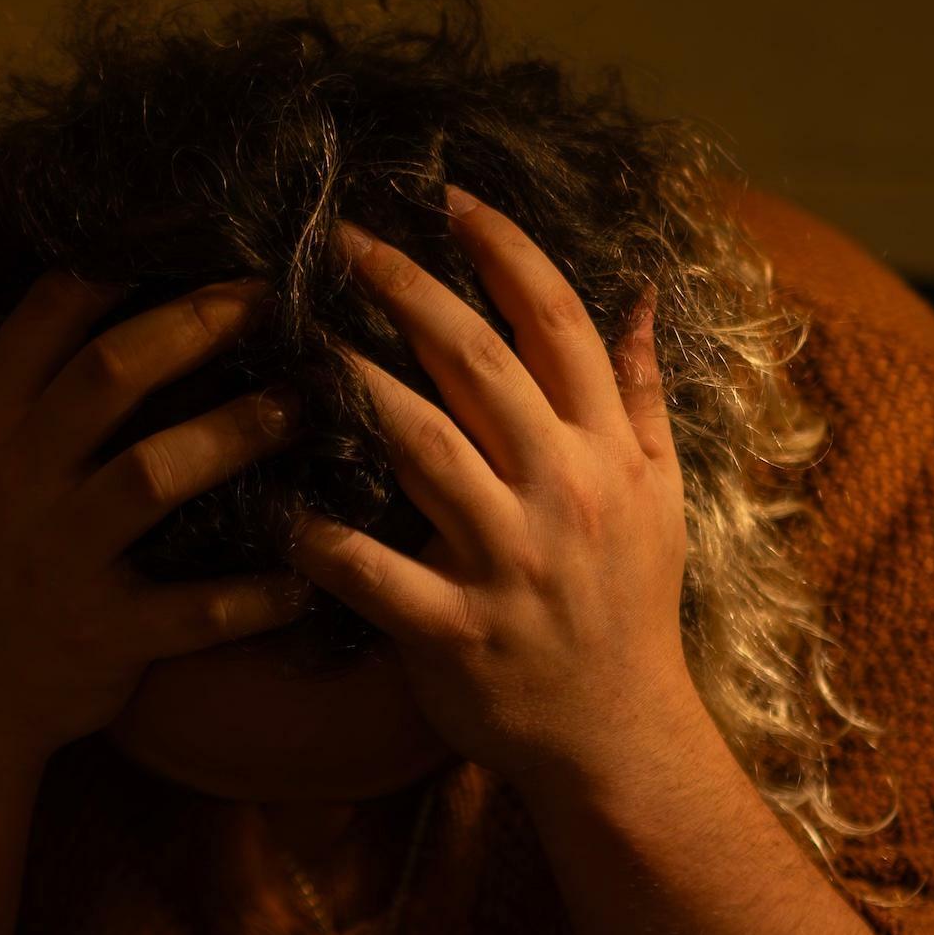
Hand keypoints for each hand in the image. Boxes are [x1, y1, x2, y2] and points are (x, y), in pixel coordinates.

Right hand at [0, 265, 312, 768]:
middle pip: (107, 376)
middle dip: (196, 324)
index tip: (189, 231)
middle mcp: (16, 480)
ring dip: (234, 432)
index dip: (116, 264)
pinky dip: (254, 592)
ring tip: (303, 402)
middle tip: (272, 294)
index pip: (43, 318)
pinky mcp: (106, 635)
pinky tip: (309, 568)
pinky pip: (192, 608)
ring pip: (152, 476)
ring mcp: (61, 558)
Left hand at [289, 189, 702, 798]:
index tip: (449, 198)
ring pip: (422, 446)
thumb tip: (636, 297)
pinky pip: (373, 571)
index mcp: (607, 450)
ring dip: (355, 382)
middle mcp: (562, 491)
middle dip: (408, 288)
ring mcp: (506, 561)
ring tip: (298, 333)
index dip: (503, 250)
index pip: (558, 322)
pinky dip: (320, 540)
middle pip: (479, 362)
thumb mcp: (658, 495)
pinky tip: (275, 506)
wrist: (618, 736)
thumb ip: (638, 394)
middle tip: (344, 237)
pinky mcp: (453, 629)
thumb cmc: (629, 606)